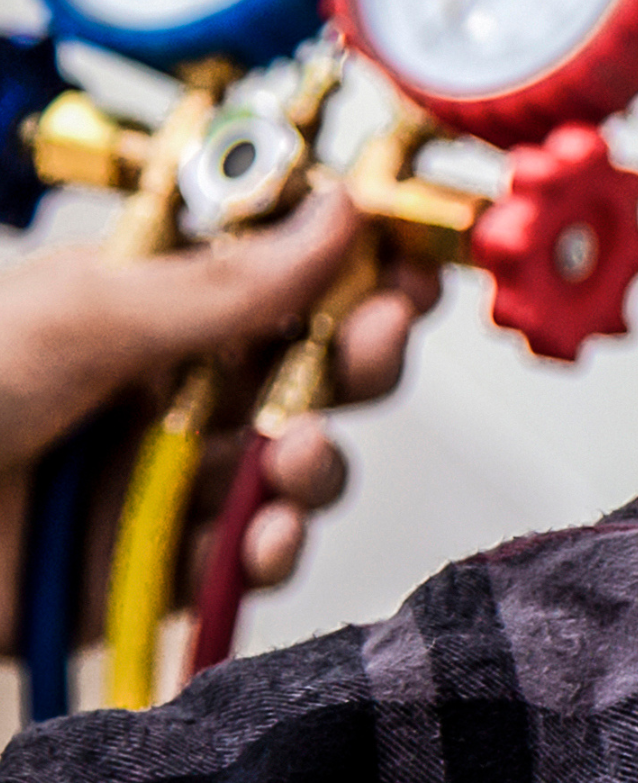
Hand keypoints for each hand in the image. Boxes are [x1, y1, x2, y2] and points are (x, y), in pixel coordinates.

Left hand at [0, 185, 441, 654]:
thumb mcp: (82, 314)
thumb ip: (224, 284)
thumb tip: (339, 216)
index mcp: (150, 304)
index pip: (284, 272)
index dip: (355, 262)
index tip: (409, 257)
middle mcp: (170, 385)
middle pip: (314, 362)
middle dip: (362, 349)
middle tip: (380, 335)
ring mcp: (168, 477)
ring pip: (297, 460)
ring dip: (317, 458)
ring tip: (297, 458)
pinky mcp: (159, 566)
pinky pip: (249, 555)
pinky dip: (269, 549)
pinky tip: (258, 540)